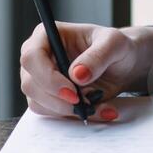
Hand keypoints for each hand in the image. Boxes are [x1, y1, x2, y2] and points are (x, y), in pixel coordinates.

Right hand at [18, 22, 152, 120]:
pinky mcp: (48, 97)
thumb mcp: (115, 44)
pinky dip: (74, 116)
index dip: (47, 77)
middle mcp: (38, 57)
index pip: (31, 57)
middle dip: (58, 99)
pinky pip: (51, 113)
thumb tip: (77, 74)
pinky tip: (97, 110)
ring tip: (98, 106)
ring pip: (38, 102)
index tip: (72, 92)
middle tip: (86, 104)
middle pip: (30, 84)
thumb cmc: (115, 47)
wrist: (121, 65)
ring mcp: (40, 79)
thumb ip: (98, 56)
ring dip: (67, 111)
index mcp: (46, 35)